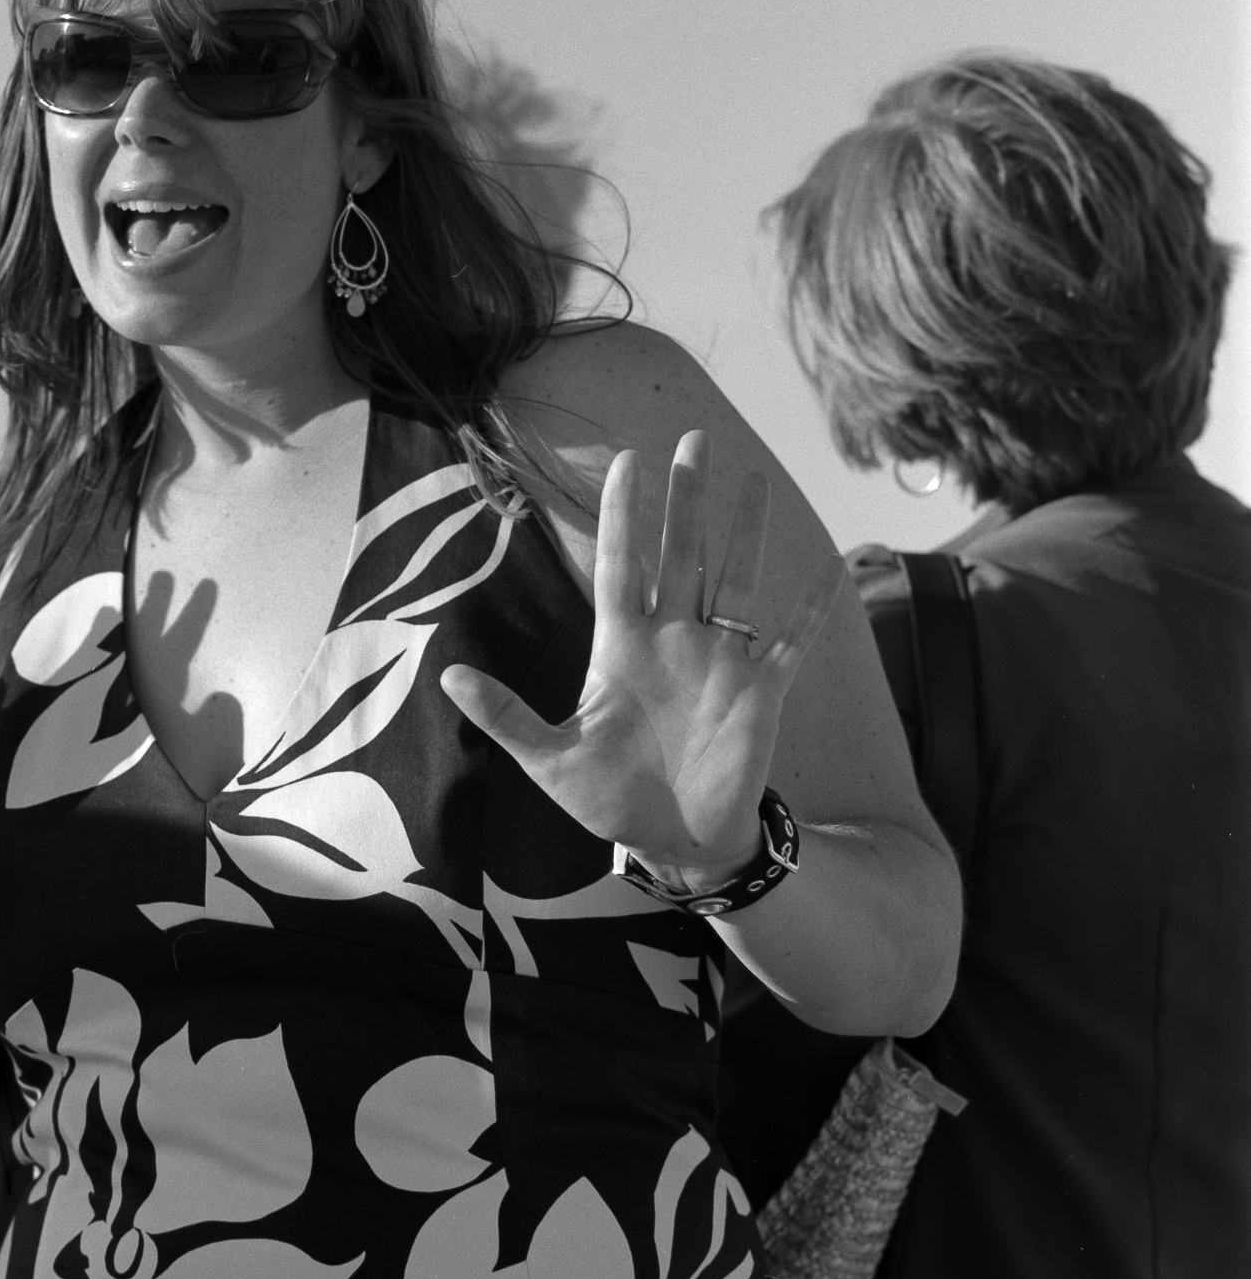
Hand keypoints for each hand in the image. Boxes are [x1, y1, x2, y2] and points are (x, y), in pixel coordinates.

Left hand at [441, 430, 841, 888]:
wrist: (673, 840)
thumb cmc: (608, 799)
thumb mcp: (550, 760)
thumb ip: (505, 716)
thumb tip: (446, 674)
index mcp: (621, 646)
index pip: (620, 563)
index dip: (624, 513)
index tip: (626, 459)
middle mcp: (673, 639)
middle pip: (680, 553)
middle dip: (686, 498)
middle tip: (693, 438)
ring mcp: (720, 661)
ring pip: (735, 580)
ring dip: (745, 532)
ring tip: (753, 477)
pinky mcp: (761, 693)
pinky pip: (791, 643)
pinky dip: (810, 611)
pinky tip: (831, 570)